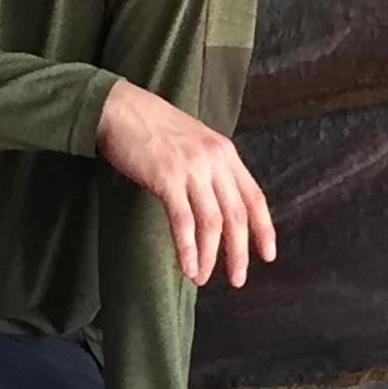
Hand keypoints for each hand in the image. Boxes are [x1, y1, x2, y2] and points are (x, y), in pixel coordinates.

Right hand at [95, 79, 276, 286]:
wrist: (120, 109)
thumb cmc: (153, 128)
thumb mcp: (195, 143)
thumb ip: (211, 170)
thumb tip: (220, 208)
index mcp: (225, 153)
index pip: (255, 196)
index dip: (264, 229)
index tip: (267, 255)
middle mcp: (215, 159)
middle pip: (237, 215)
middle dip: (239, 252)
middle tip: (237, 279)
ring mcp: (192, 168)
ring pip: (212, 222)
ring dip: (209, 256)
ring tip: (202, 278)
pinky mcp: (167, 177)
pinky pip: (183, 220)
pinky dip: (187, 248)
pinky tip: (187, 266)